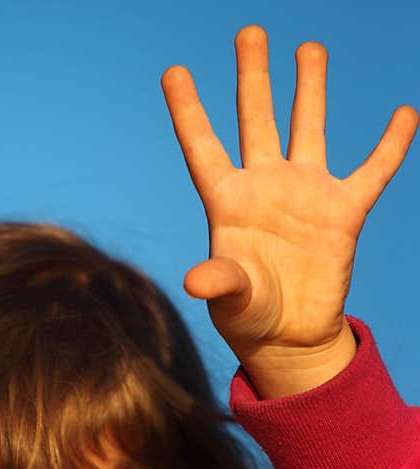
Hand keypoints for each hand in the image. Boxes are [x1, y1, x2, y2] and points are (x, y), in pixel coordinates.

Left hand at [161, 25, 417, 397]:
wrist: (289, 335)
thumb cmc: (248, 315)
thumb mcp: (231, 298)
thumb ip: (219, 282)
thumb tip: (194, 282)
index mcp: (227, 202)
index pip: (203, 147)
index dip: (188, 111)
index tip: (173, 71)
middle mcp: (264, 187)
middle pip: (257, 120)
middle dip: (254, 76)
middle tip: (248, 32)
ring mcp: (306, 194)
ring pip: (309, 128)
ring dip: (310, 88)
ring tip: (308, 47)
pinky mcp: (344, 212)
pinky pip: (374, 170)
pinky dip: (391, 145)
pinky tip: (405, 113)